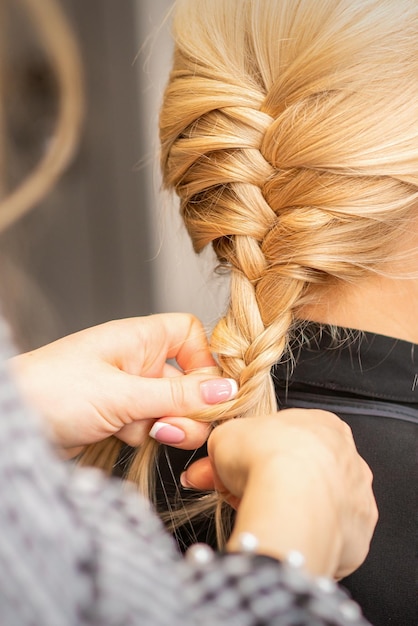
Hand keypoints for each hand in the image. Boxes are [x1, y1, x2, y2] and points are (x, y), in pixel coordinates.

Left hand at [9, 314, 236, 454]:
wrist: (10, 425)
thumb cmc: (51, 390)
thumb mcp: (122, 393)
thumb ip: (178, 395)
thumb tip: (226, 390)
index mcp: (138, 338)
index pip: (190, 335)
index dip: (204, 360)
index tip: (209, 390)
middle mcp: (135, 360)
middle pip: (187, 379)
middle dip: (189, 405)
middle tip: (175, 426)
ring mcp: (126, 390)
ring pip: (171, 407)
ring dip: (168, 424)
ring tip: (151, 433)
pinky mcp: (117, 416)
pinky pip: (150, 425)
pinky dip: (145, 435)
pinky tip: (123, 438)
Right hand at [183, 409, 377, 578]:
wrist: (290, 501)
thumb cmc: (266, 459)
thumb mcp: (226, 435)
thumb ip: (225, 442)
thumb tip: (216, 454)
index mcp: (322, 423)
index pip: (286, 438)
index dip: (254, 454)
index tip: (233, 468)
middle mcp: (347, 456)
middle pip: (301, 470)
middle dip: (266, 482)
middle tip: (234, 493)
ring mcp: (357, 495)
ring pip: (316, 502)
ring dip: (287, 508)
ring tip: (257, 515)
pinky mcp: (358, 533)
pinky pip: (328, 534)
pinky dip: (305, 534)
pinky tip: (284, 534)